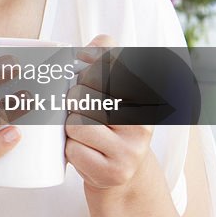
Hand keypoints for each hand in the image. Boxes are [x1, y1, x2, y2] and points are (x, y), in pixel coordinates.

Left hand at [64, 34, 154, 192]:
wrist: (121, 170)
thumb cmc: (109, 120)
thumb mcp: (112, 84)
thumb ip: (104, 55)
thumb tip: (93, 45)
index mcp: (145, 94)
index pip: (106, 63)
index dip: (87, 69)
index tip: (87, 75)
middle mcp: (144, 121)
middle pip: (83, 93)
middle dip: (74, 100)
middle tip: (85, 110)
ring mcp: (132, 149)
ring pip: (76, 123)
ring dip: (70, 127)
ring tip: (85, 132)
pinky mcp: (114, 171)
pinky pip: (74, 150)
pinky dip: (71, 150)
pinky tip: (87, 151)